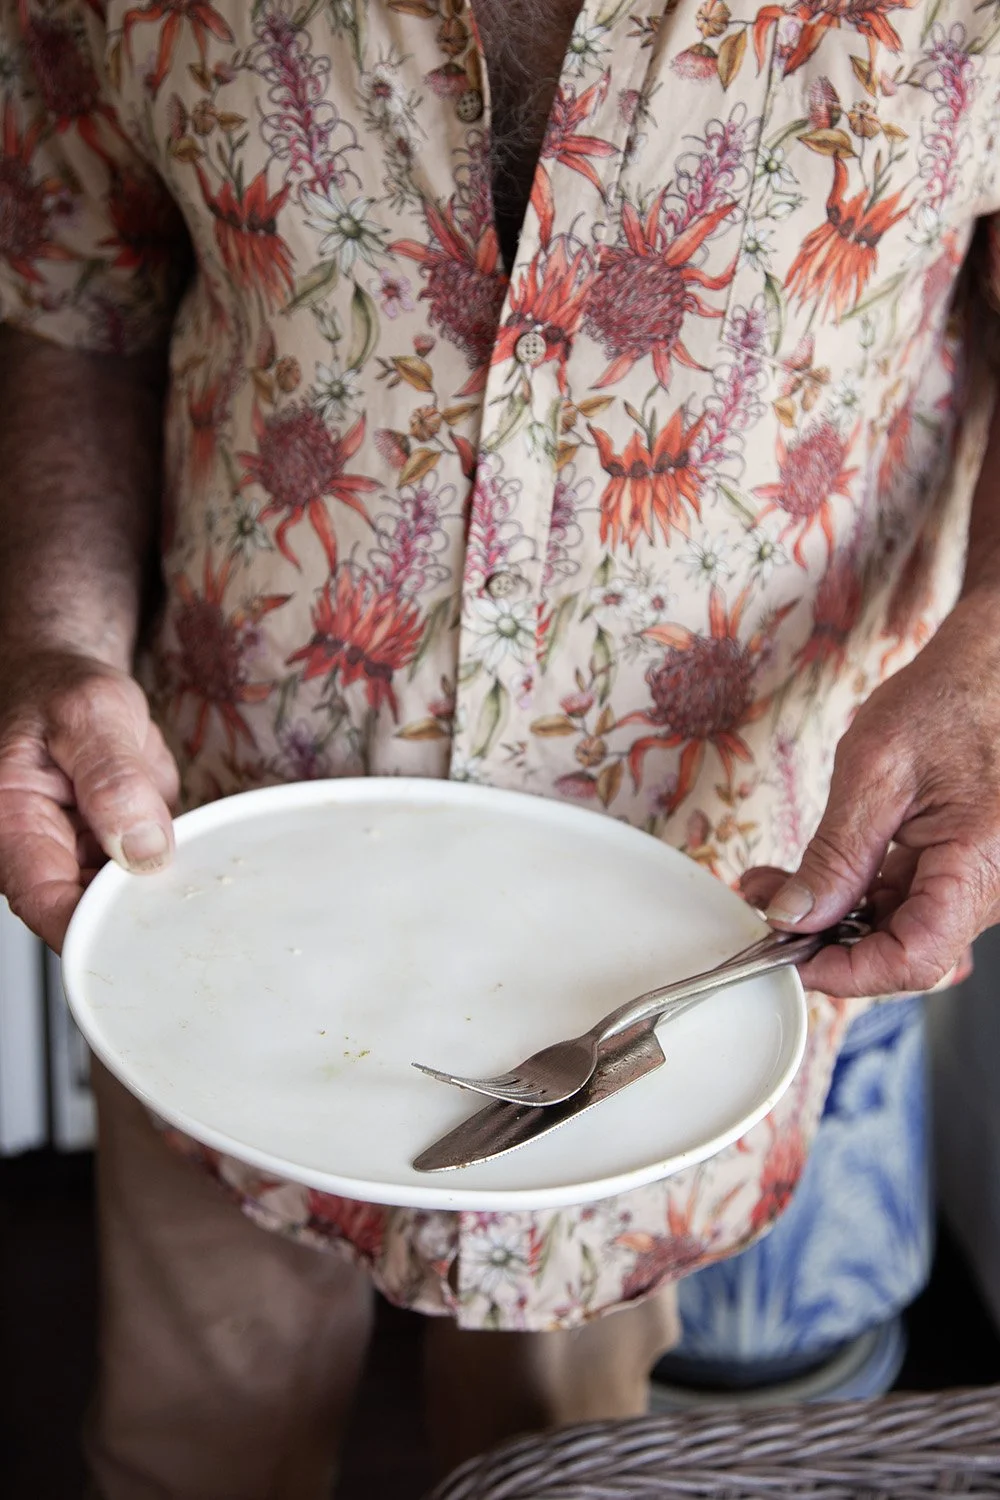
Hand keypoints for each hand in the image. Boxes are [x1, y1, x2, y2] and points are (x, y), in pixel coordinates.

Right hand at [0, 651, 178, 949]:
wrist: (69, 684)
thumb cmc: (61, 691)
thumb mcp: (91, 715)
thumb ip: (114, 778)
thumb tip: (142, 847)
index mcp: (13, 825)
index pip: (46, 903)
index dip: (92, 930)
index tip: (141, 935)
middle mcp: (46, 852)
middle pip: (90, 915)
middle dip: (139, 916)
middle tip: (190, 904)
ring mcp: (86, 856)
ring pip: (126, 902)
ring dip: (165, 894)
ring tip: (198, 873)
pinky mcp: (121, 851)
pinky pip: (152, 876)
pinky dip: (178, 870)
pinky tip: (200, 855)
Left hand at [741, 593, 999, 997]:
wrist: (992, 667)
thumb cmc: (951, 699)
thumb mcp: (876, 772)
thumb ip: (836, 854)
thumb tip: (795, 916)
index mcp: (979, 866)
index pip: (914, 958)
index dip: (846, 971)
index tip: (787, 955)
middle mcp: (989, 885)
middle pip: (904, 950)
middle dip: (826, 940)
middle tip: (765, 913)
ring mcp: (975, 878)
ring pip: (899, 927)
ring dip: (833, 915)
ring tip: (771, 886)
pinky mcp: (958, 865)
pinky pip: (906, 898)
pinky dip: (854, 892)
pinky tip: (808, 874)